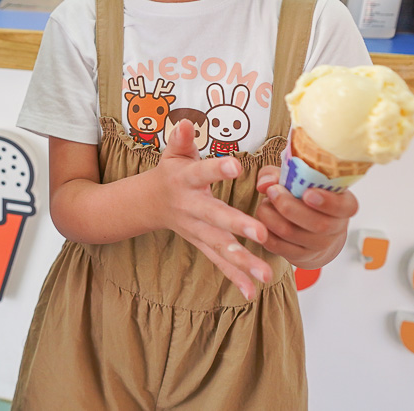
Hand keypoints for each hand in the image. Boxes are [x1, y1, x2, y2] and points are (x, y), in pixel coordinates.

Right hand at [151, 120, 270, 300]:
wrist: (147, 204)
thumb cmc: (170, 173)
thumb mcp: (172, 153)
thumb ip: (181, 139)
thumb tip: (186, 122)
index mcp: (185, 180)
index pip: (202, 172)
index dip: (217, 169)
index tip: (237, 166)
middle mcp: (191, 207)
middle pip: (214, 217)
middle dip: (236, 225)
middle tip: (260, 233)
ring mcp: (196, 229)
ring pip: (220, 245)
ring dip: (243, 261)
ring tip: (266, 274)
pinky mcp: (201, 243)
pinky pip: (219, 262)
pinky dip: (235, 278)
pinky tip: (252, 292)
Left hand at [255, 165, 358, 268]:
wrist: (307, 227)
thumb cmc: (302, 194)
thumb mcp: (297, 177)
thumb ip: (280, 174)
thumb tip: (265, 183)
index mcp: (344, 204)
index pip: (344, 207)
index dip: (328, 202)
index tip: (308, 193)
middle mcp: (336, 227)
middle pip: (317, 224)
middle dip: (289, 206)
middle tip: (272, 191)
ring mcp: (320, 245)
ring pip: (293, 234)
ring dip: (272, 217)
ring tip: (264, 204)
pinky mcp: (301, 256)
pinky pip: (279, 246)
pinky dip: (266, 232)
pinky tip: (261, 221)